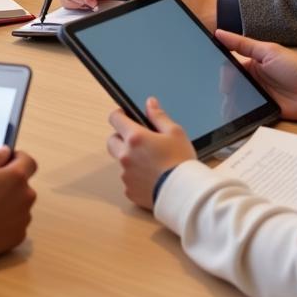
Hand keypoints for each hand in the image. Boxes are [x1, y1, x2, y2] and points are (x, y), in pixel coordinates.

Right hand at [0, 146, 37, 261]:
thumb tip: (5, 151)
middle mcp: (26, 196)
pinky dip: (7, 220)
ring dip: (9, 203)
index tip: (8, 162)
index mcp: (16, 177)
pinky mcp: (19, 234)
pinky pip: (16, 222)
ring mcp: (24, 217)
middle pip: (24, 184)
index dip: (19, 159)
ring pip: (20, 204)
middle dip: (10, 184)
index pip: (29, 161)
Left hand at [107, 96, 195, 210]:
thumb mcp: (175, 132)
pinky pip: (128, 180)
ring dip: (130, 159)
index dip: (120, 115)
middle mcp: (126, 155)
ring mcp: (126, 174)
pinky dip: (136, 177)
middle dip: (121, 138)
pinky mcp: (129, 191)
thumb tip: (150, 103)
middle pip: (112, 141)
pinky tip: (151, 178)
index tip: (126, 116)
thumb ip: (159, 117)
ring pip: (121, 162)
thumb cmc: (181, 161)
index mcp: (135, 137)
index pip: (115, 119)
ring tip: (150, 162)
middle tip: (138, 140)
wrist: (184, 193)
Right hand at [215, 31, 296, 120]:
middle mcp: (254, 80)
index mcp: (253, 63)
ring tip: (227, 103)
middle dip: (225, 86)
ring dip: (229, 101)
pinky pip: (247, 114)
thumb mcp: (268, 51)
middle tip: (226, 89)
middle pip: (231, 84)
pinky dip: (239, 114)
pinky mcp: (264, 111)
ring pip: (236, 99)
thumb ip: (243, 44)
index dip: (222, 68)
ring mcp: (259, 97)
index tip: (211, 69)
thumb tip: (219, 32)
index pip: (230, 65)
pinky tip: (232, 115)